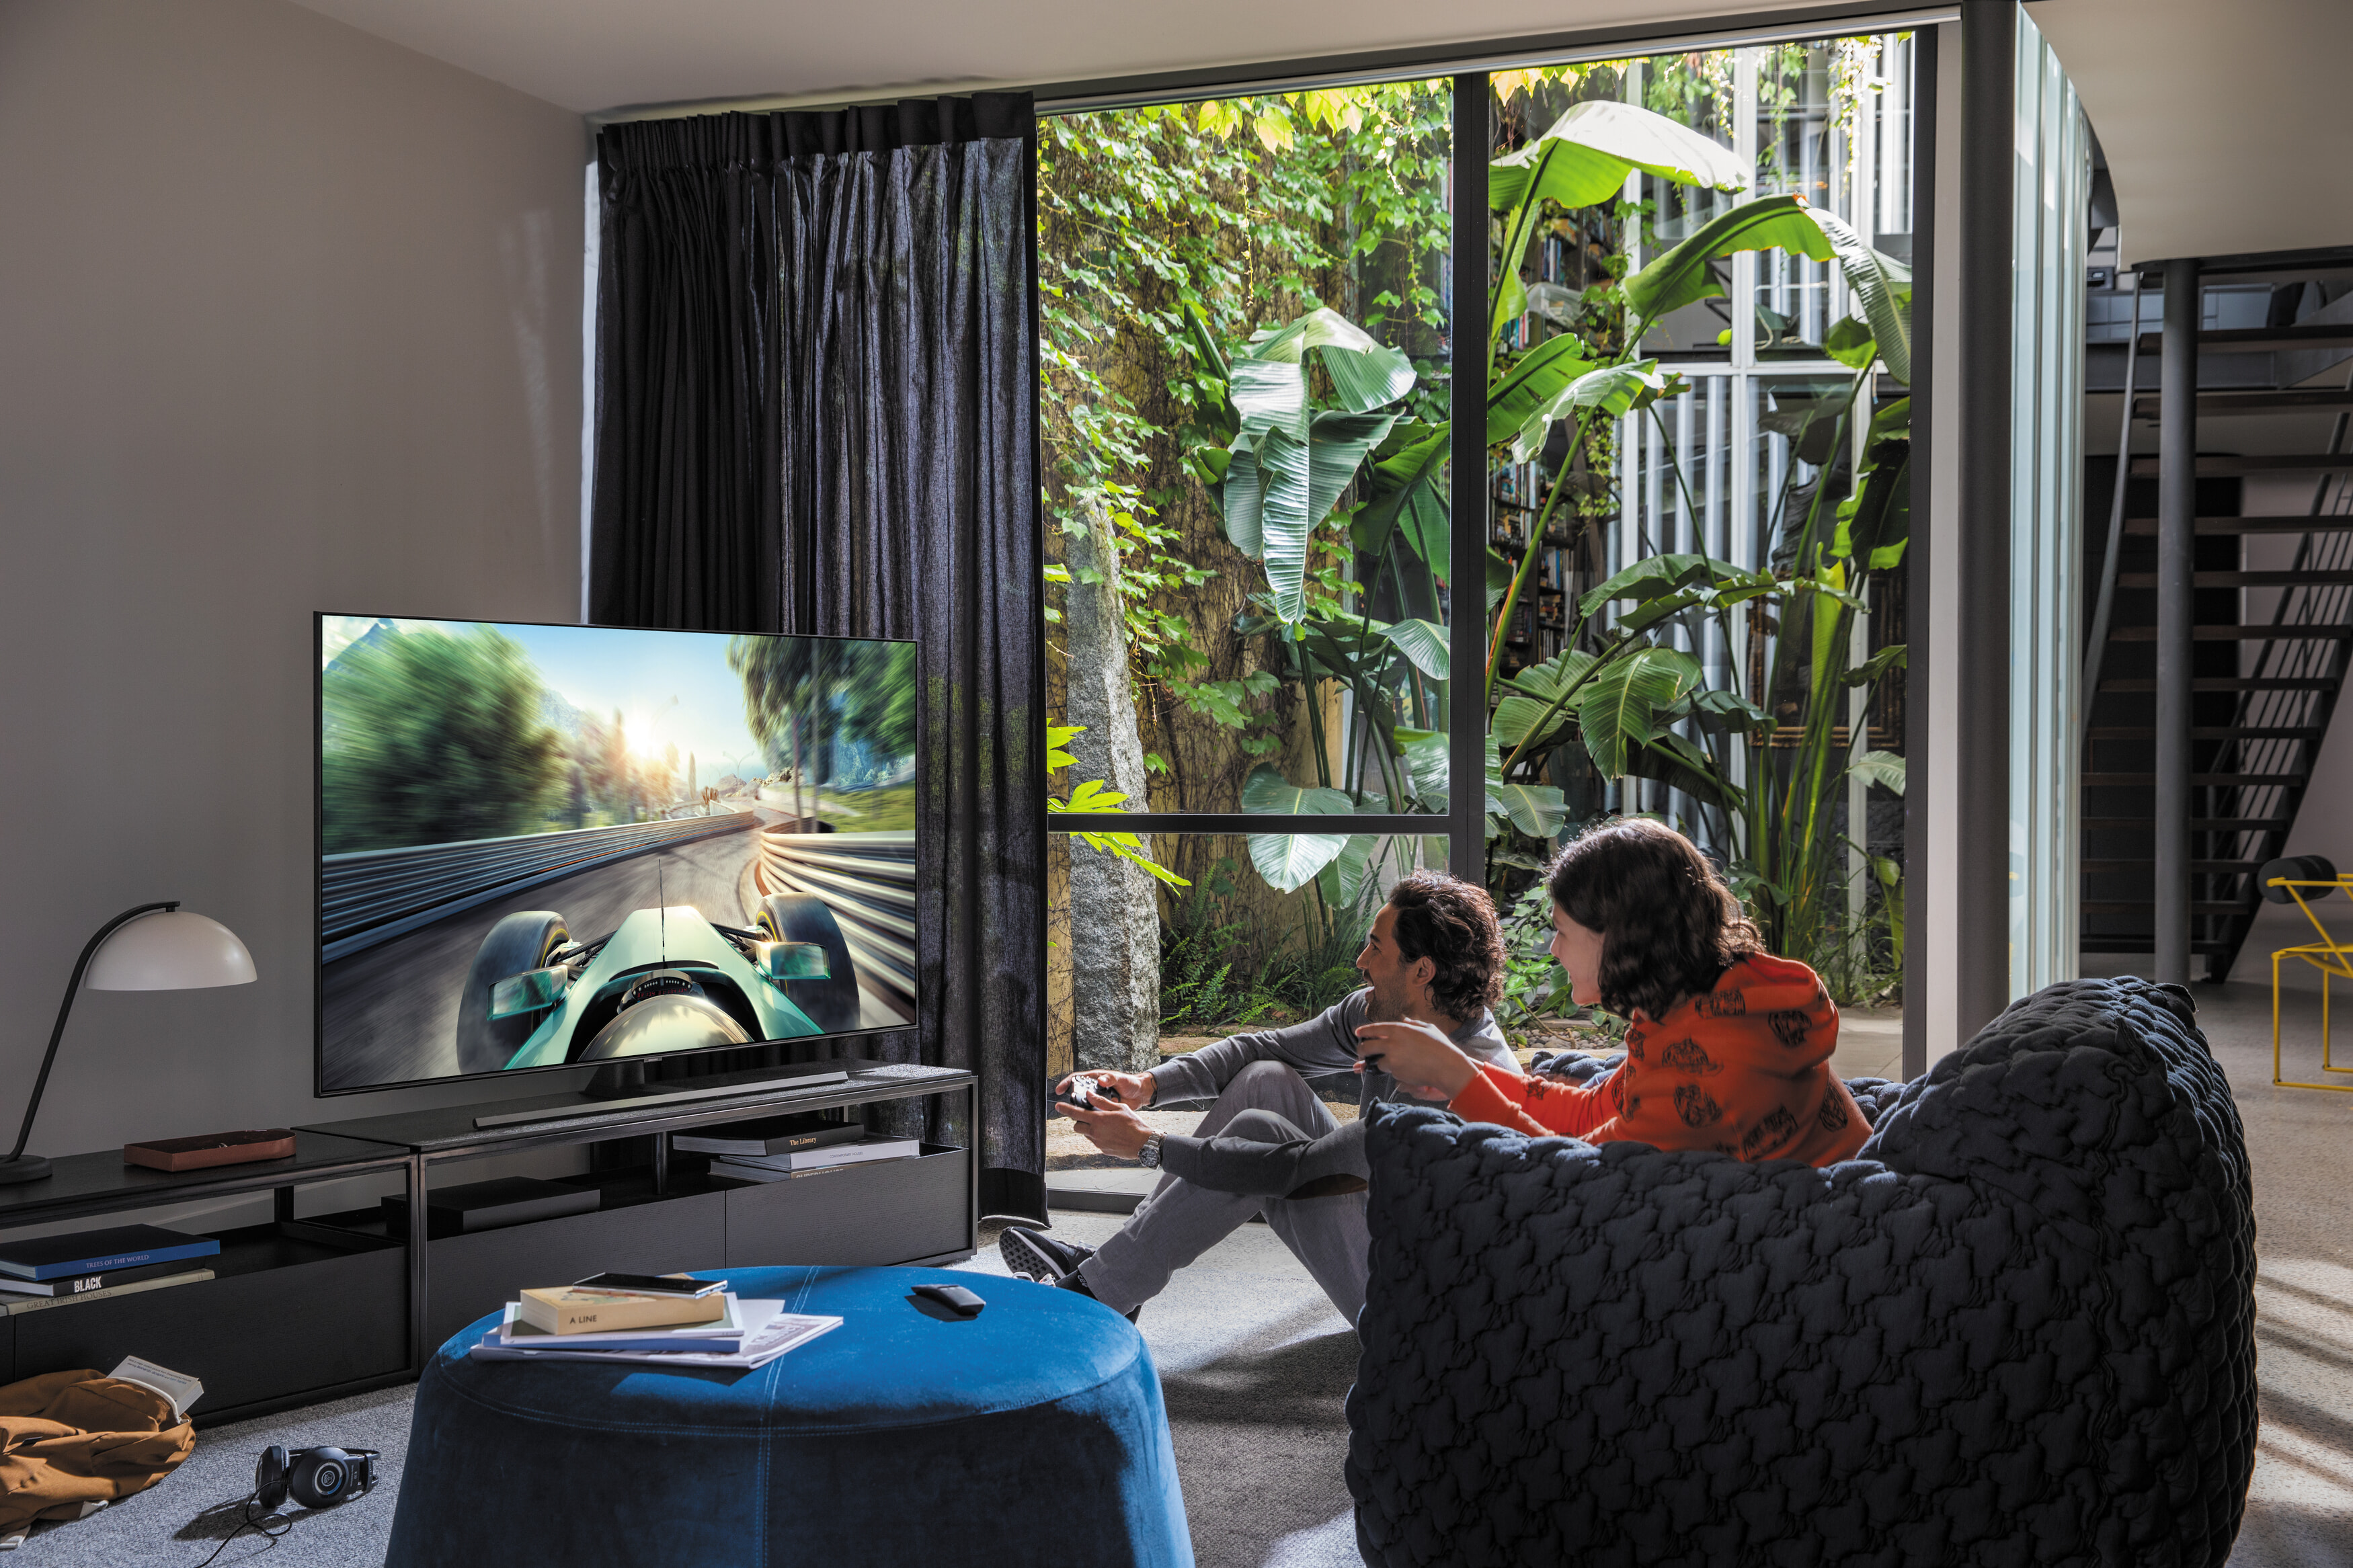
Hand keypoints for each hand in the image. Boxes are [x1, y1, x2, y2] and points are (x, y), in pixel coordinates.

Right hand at [1056, 1069, 1153, 1110]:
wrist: (1140, 1095)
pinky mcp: (1102, 1109)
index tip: (1059, 1090)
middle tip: (1068, 1107)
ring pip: (1085, 1106)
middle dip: (1072, 1101)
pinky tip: (1091, 1122)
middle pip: (1078, 1094)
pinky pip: (1093, 1114)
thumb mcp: (1121, 1079)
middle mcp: (1095, 1089)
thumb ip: (1111, 1079)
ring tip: (1080, 1117)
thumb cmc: (1130, 1083)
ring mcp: (1098, 1100)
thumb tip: (1101, 1081)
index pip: (1077, 1078)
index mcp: (1096, 1078)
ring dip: (1082, 1111)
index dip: (1066, 1083)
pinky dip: (1091, 1117)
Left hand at [1062, 1089, 1155, 1159]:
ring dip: (1089, 1129)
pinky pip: (1095, 1142)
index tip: (1058, 1106)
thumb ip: (1101, 1102)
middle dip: (1079, 1121)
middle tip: (1089, 1117)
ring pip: (1086, 1134)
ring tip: (1105, 1125)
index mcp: (1098, 1119)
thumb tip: (1089, 1095)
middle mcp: (1095, 1132)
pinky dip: (1098, 1136)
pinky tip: (1111, 1134)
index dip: (1065, 1109)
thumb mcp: (1119, 1108)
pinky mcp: (1103, 1150)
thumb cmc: (1133, 1124)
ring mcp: (1098, 1142)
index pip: (1076, 1113)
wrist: (1143, 1143)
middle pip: (1077, 1126)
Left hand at [1354, 1020, 1480, 1099]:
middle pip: (1367, 1047)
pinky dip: (1393, 1071)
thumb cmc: (1440, 1046)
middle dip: (1361, 1050)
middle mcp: (1392, 1043)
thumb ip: (1413, 1023)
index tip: (1358, 1033)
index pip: (1374, 1029)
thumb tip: (1405, 1020)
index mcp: (1399, 1029)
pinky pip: (1389, 1072)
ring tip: (1387, 1063)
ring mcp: (1392, 1059)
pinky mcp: (1396, 1073)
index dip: (1364, 1031)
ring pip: (1376, 1062)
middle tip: (1361, 1052)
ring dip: (1378, 1063)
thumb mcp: (1428, 1028)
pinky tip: (1405, 1069)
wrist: (1447, 1067)